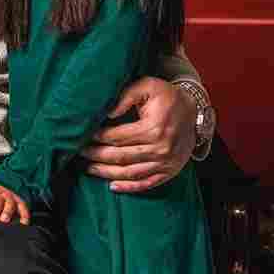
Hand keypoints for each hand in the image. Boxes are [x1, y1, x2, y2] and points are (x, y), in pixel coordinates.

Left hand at [79, 75, 191, 193]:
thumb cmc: (166, 97)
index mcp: (153, 128)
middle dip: (96, 156)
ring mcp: (166, 163)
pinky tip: (112, 186)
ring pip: (130, 173)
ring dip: (107, 173)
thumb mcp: (148, 86)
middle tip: (79, 153)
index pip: (117, 137)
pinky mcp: (170, 171)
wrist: (194, 111)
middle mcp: (160, 148)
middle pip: (120, 157)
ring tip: (89, 168)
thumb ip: (125, 96)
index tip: (83, 136)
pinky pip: (147, 183)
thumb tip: (107, 113)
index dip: (97, 138)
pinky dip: (129, 187)